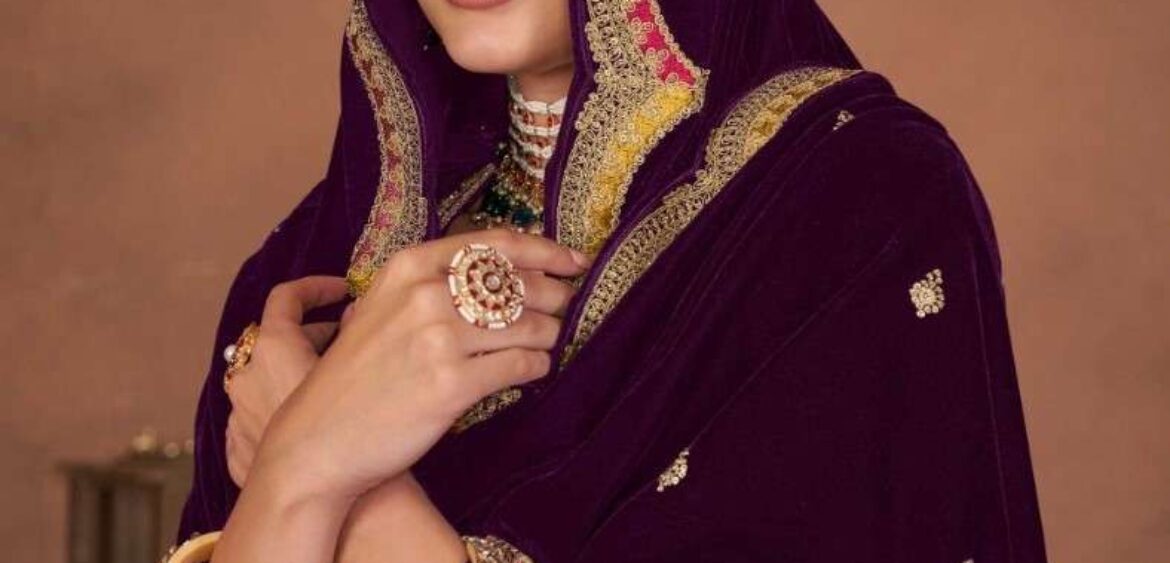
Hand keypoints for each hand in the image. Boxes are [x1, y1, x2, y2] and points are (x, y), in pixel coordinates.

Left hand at [225, 276, 350, 485]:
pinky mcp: (237, 447)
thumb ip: (359, 329)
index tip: (341, 289)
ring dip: (292, 371)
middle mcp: (245, 375)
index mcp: (271, 346)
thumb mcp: (361, 368)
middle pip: (275, 337)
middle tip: (345, 338)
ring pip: (263, 377)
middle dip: (311, 333)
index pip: (286, 295)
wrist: (324, 496)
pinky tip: (309, 418)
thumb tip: (361, 308)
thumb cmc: (350, 431)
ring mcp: (237, 413)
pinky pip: (256, 414)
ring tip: (329, 381)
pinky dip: (280, 406)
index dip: (317, 287)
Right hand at [251, 228, 590, 503]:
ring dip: (547, 335)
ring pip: (530, 326)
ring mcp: (440, 339)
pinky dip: (536, 368)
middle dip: (552, 296)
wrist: (321, 437)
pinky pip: (522, 367)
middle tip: (561, 308)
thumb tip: (509, 271)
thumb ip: (434, 282)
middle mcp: (426, 295)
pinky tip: (531, 370)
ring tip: (543, 343)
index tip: (575, 260)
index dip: (547, 251)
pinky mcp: (453, 384)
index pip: (498, 245)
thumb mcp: (383, 307)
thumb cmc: (358, 374)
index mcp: (410, 266)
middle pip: (520, 284)